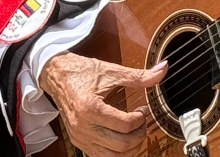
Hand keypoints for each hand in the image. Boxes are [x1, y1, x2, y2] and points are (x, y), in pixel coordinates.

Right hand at [40, 52, 166, 156]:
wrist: (57, 75)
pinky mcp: (78, 142)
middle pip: (122, 144)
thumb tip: (162, 70)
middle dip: (139, 135)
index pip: (125, 125)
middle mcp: (83, 126)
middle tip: (141, 123)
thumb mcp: (111, 71)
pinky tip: (122, 138)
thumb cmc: (81, 72)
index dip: (140, 119)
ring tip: (134, 132)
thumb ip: (138, 75)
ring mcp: (80, 137)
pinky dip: (116, 153)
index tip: (142, 111)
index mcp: (90, 108)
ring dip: (130, 148)